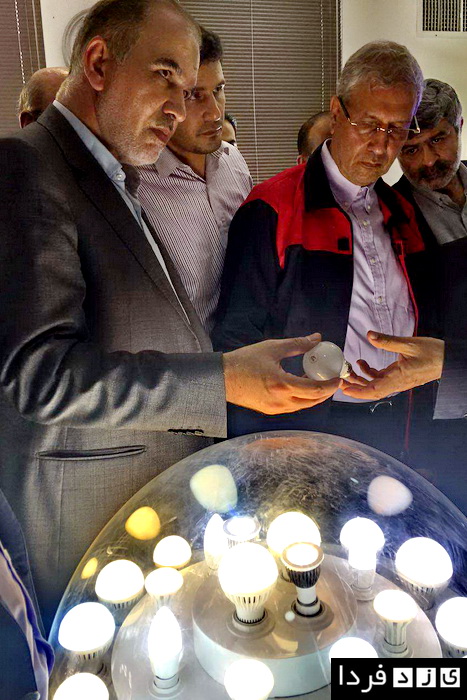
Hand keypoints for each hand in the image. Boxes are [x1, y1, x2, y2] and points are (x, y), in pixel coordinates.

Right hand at [223, 333, 340, 413]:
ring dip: (315, 396)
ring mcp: (275, 409)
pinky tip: (302, 387)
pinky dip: (302, 399)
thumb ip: (298, 344)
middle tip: (332, 380)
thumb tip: (317, 338)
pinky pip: (293, 407)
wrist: (222, 378)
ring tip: (319, 382)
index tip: (338, 377)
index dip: (331, 385)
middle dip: (326, 392)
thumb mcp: (273, 348)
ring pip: (304, 406)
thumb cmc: (244, 361)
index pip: (316, 390)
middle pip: (313, 401)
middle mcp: (281, 402)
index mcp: (283, 385)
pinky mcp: (270, 411)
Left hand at [341, 331, 444, 399]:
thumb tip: (370, 335)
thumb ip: (388, 341)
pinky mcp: (399, 375)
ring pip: (375, 384)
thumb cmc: (433, 353)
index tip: (345, 389)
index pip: (375, 390)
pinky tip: (362, 363)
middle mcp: (397, 382)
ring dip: (361, 378)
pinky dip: (370, 373)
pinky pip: (381, 378)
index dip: (358, 392)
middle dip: (355, 387)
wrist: (448, 358)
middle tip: (341, 381)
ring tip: (350, 368)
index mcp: (399, 378)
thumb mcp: (409, 344)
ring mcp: (398, 380)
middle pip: (372, 390)